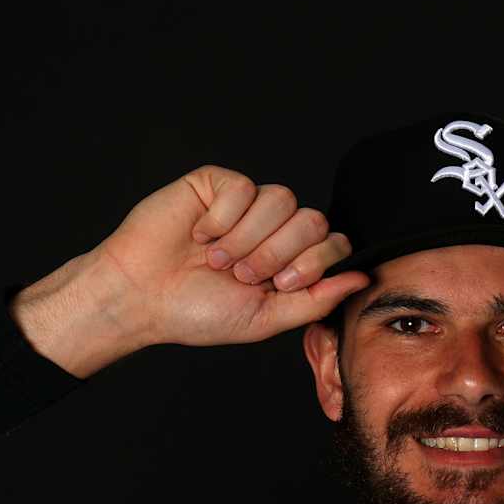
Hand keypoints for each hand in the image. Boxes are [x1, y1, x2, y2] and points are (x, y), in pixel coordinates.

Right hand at [96, 164, 370, 347]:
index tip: (279, 285)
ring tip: (218, 260)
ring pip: (281, 199)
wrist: (142, 297)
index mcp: (289, 260)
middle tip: (242, 275)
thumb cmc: (198, 312)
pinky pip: (242, 187)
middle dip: (279, 253)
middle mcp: (273, 229)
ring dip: (248, 238)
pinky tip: (200, 236)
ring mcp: (246, 204)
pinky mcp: (217, 184)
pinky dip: (222, 219)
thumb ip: (316, 300)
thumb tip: (362, 280)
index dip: (313, 262)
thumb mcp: (266, 318)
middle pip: (312, 219)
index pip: (333, 242)